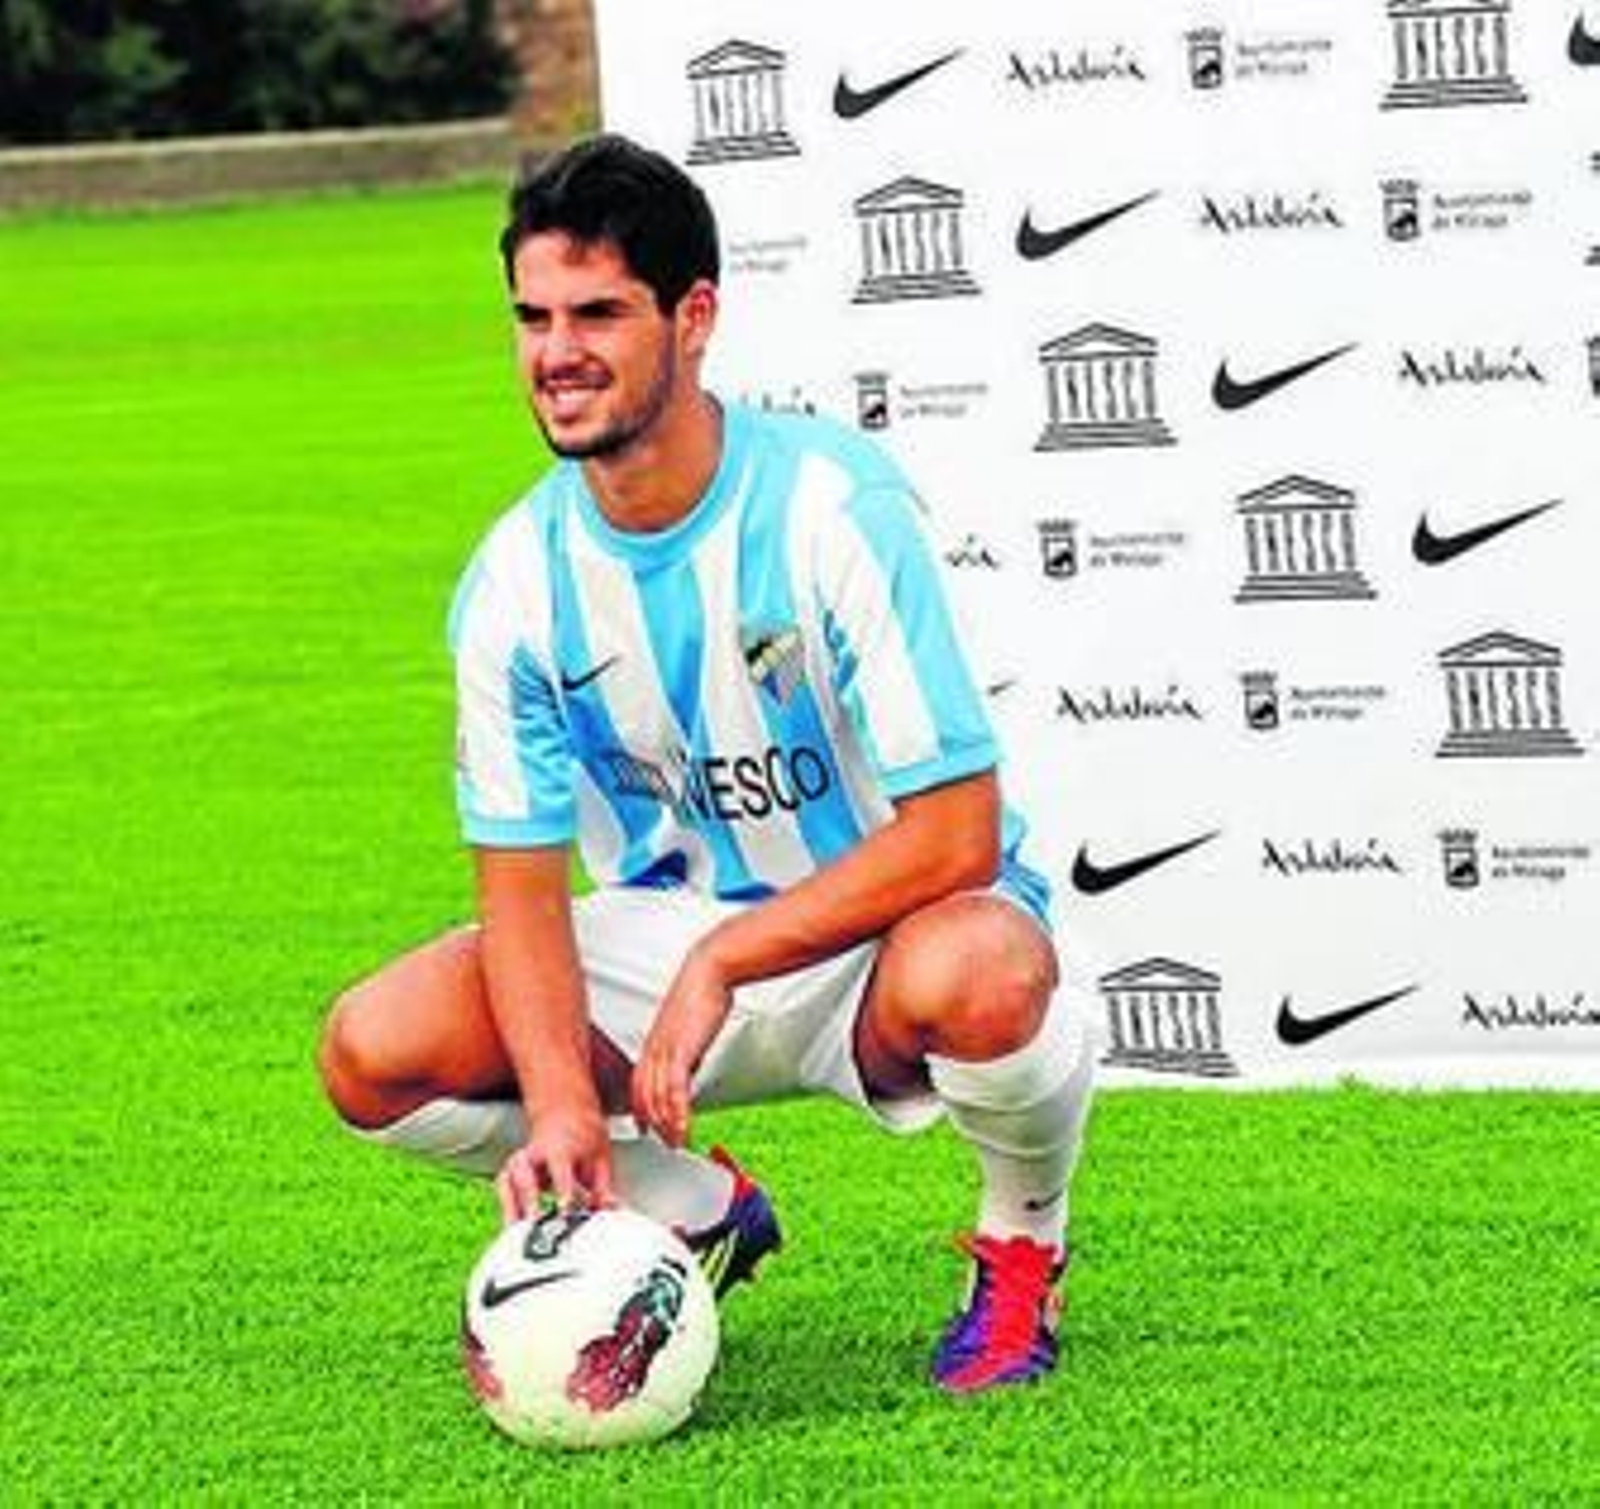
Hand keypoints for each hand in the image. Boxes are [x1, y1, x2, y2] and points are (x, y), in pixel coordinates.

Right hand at [496, 1101, 614, 1222]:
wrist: (564, 1111)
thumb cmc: (582, 1132)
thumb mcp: (599, 1155)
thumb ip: (602, 1186)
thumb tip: (608, 1210)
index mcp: (560, 1148)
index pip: (560, 1170)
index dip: (562, 1191)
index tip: (565, 1210)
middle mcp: (535, 1153)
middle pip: (526, 1176)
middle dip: (529, 1200)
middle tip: (535, 1224)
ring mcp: (521, 1160)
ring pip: (507, 1182)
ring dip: (511, 1207)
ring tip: (518, 1233)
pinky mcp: (512, 1170)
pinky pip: (504, 1189)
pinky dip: (507, 1208)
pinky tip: (513, 1226)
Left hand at [631, 944, 733, 1148]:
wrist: (708, 972)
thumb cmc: (700, 994)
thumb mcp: (687, 1029)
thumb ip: (684, 1051)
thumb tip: (688, 1068)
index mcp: (653, 1044)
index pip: (638, 1085)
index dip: (640, 1109)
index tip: (645, 1126)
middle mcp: (653, 1050)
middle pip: (643, 1096)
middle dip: (653, 1124)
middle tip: (664, 1142)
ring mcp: (664, 1051)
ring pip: (657, 1097)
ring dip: (666, 1124)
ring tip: (676, 1141)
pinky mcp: (681, 1050)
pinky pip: (675, 1089)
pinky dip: (679, 1112)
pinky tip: (684, 1126)